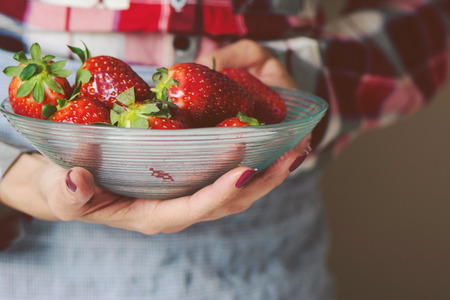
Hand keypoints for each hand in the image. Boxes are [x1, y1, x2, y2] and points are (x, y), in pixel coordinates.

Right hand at [0, 40, 309, 234]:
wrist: (73, 187)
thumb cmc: (69, 190)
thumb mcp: (62, 192)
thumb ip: (69, 193)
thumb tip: (77, 180)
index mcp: (154, 216)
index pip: (195, 208)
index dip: (220, 193)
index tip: (246, 171)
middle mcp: (179, 211)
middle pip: (229, 201)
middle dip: (263, 180)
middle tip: (293, 153)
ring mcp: (189, 198)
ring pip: (237, 192)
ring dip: (268, 172)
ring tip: (296, 147)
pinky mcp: (192, 184)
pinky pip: (230, 178)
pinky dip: (254, 164)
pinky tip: (272, 145)